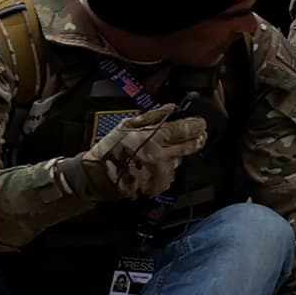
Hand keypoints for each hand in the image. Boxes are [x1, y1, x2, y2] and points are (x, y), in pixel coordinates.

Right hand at [77, 106, 209, 200]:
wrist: (96, 177)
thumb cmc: (109, 149)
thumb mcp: (126, 126)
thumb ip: (152, 116)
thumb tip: (172, 108)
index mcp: (152, 140)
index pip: (185, 130)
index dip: (196, 125)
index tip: (199, 122)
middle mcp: (161, 158)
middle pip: (191, 146)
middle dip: (197, 138)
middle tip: (197, 134)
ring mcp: (162, 174)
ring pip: (181, 159)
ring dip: (176, 154)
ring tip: (160, 151)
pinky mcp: (160, 186)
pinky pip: (172, 173)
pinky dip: (167, 167)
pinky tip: (153, 165)